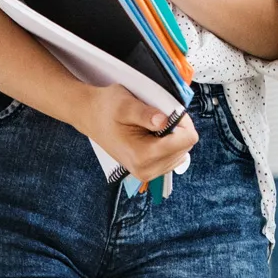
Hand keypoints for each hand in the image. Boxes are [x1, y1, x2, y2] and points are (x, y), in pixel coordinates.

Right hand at [78, 84, 197, 183]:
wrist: (90, 117)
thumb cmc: (106, 108)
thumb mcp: (126, 104)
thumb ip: (146, 114)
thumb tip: (164, 121)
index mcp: (142, 155)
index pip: (187, 140)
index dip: (182, 121)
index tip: (168, 111)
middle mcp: (146, 170)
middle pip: (186, 147)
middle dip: (178, 129)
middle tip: (159, 116)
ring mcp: (147, 173)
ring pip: (181, 152)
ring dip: (173, 136)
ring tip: (153, 125)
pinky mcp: (148, 171)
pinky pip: (172, 157)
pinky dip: (168, 143)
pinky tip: (153, 134)